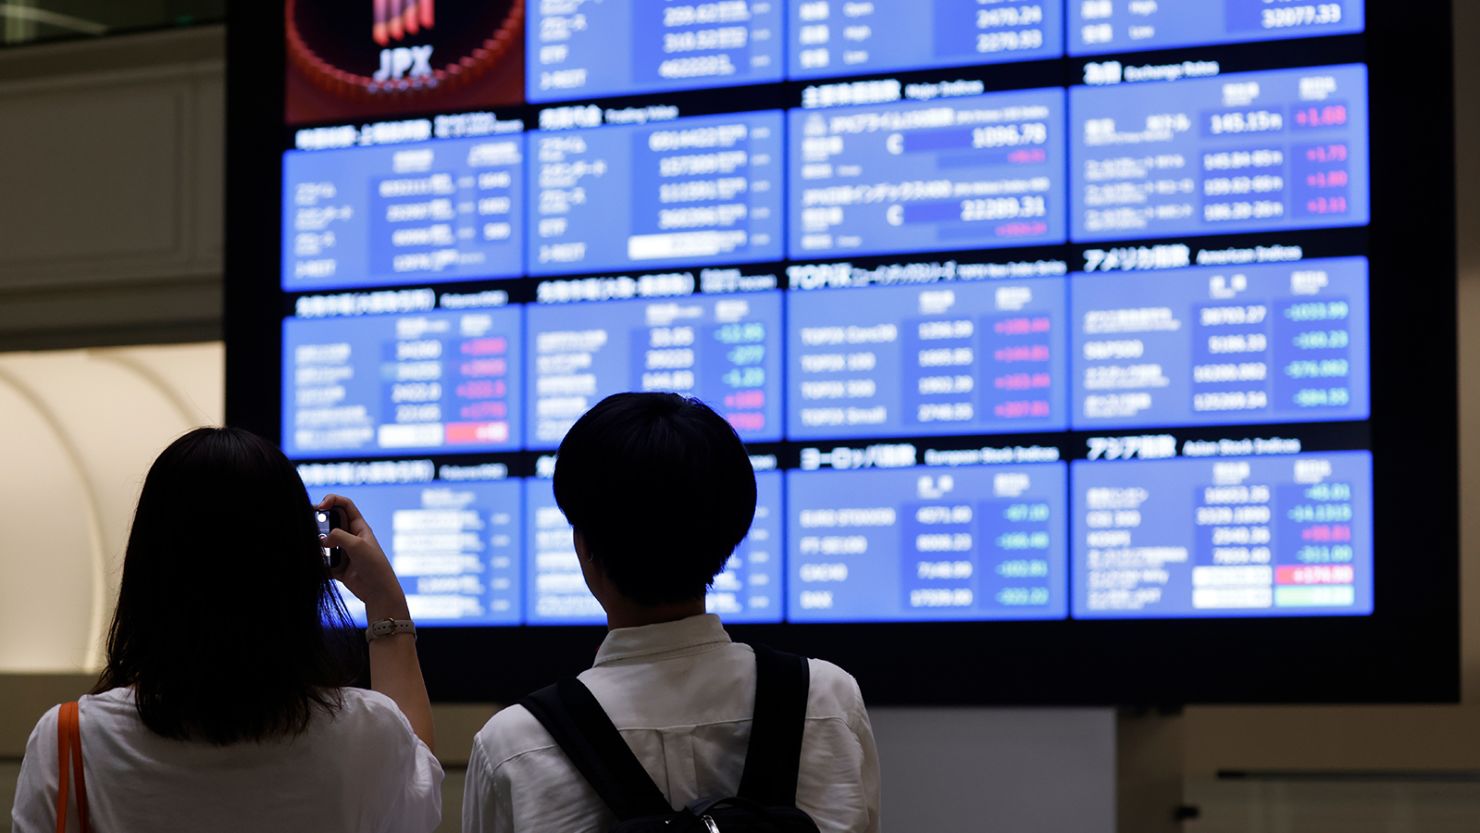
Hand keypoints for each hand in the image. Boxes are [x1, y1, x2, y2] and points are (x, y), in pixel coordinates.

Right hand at [316, 494, 408, 618]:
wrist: (378, 592)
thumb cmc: (374, 566)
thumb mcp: (358, 545)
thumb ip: (338, 536)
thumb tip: (321, 540)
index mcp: (359, 527)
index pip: (344, 505)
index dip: (332, 500)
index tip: (320, 506)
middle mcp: (350, 537)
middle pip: (330, 523)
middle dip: (319, 524)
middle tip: (311, 529)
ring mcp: (343, 551)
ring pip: (323, 543)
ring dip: (317, 546)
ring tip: (318, 552)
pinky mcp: (337, 566)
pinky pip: (322, 561)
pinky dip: (318, 563)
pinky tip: (318, 566)